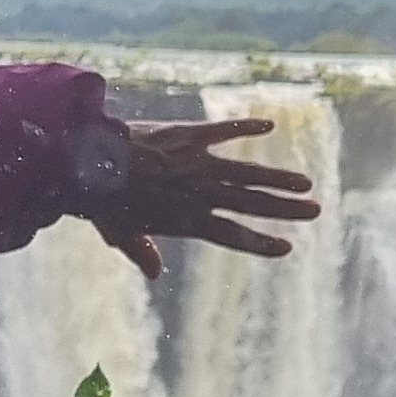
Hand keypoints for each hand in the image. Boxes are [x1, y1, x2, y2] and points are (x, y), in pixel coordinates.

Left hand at [87, 116, 322, 278]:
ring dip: (276, 177)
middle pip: (249, 204)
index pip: (231, 236)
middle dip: (284, 210)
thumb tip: (154, 273)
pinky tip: (268, 124)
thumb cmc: (96, 202)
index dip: (259, 243)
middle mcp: (195, 194)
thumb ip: (140, 250)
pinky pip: (219, 130)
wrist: (81, 165)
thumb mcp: (117, 233)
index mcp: (181, 221)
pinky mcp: (184, 135)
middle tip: (315, 211)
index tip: (286, 247)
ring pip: (244, 173)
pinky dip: (243, 126)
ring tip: (305, 182)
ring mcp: (192, 163)